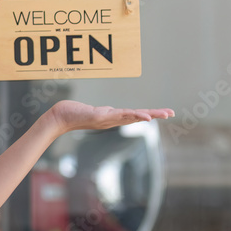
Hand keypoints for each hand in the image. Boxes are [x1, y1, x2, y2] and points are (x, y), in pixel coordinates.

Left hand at [49, 100, 174, 134]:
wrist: (60, 117)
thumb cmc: (75, 114)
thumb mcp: (94, 113)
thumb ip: (104, 113)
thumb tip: (112, 111)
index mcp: (113, 118)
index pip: (135, 115)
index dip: (150, 114)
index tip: (165, 112)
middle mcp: (113, 120)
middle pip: (138, 116)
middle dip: (155, 114)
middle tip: (171, 113)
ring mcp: (107, 119)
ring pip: (131, 116)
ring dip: (148, 115)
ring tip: (162, 114)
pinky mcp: (100, 116)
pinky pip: (119, 115)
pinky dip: (133, 115)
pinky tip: (143, 116)